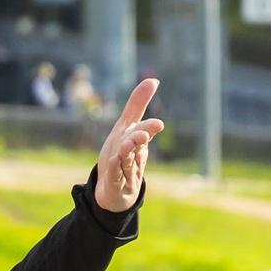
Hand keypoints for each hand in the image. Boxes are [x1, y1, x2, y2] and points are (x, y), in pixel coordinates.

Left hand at [95, 78, 163, 213]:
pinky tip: (112, 161)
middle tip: (141, 134)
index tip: (157, 124)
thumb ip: (137, 105)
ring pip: (127, 163)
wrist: (112, 190)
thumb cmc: (120, 155)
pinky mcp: (116, 186)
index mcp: (139, 143)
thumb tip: (153, 80)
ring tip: (125, 145)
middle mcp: (135, 158)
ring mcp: (127, 173)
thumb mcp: (125, 128)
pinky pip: (115, 177)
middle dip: (139, 140)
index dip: (149, 128)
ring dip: (127, 154)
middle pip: (137, 147)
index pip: (145, 133)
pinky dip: (114, 170)